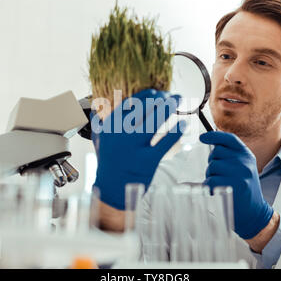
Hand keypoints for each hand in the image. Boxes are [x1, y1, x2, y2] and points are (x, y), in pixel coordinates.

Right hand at [91, 89, 185, 209]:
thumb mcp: (98, 139)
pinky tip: (183, 124)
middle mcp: (122, 133)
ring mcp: (135, 147)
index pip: (133, 102)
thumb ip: (99, 121)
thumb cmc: (107, 161)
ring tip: (178, 101)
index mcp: (111, 125)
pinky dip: (176, 131)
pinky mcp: (148, 160)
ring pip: (156, 120)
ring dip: (170, 107)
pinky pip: (165, 142)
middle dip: (163, 98)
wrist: (111, 188)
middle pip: (147, 107)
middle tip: (172, 96)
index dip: (149, 94)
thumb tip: (97, 105)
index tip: (158, 92)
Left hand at [200, 131, 273, 238]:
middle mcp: (244, 162)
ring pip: (212, 167)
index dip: (213, 136)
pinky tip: (219, 192)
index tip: (202, 138)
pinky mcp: (233, 186)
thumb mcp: (242, 168)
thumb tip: (210, 142)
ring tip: (222, 184)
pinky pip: (210, 180)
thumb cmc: (243, 189)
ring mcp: (240, 173)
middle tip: (221, 175)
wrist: (254, 213)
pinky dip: (209, 187)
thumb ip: (230, 155)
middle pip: (216, 152)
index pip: (228, 138)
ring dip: (211, 176)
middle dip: (213, 162)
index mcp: (247, 155)